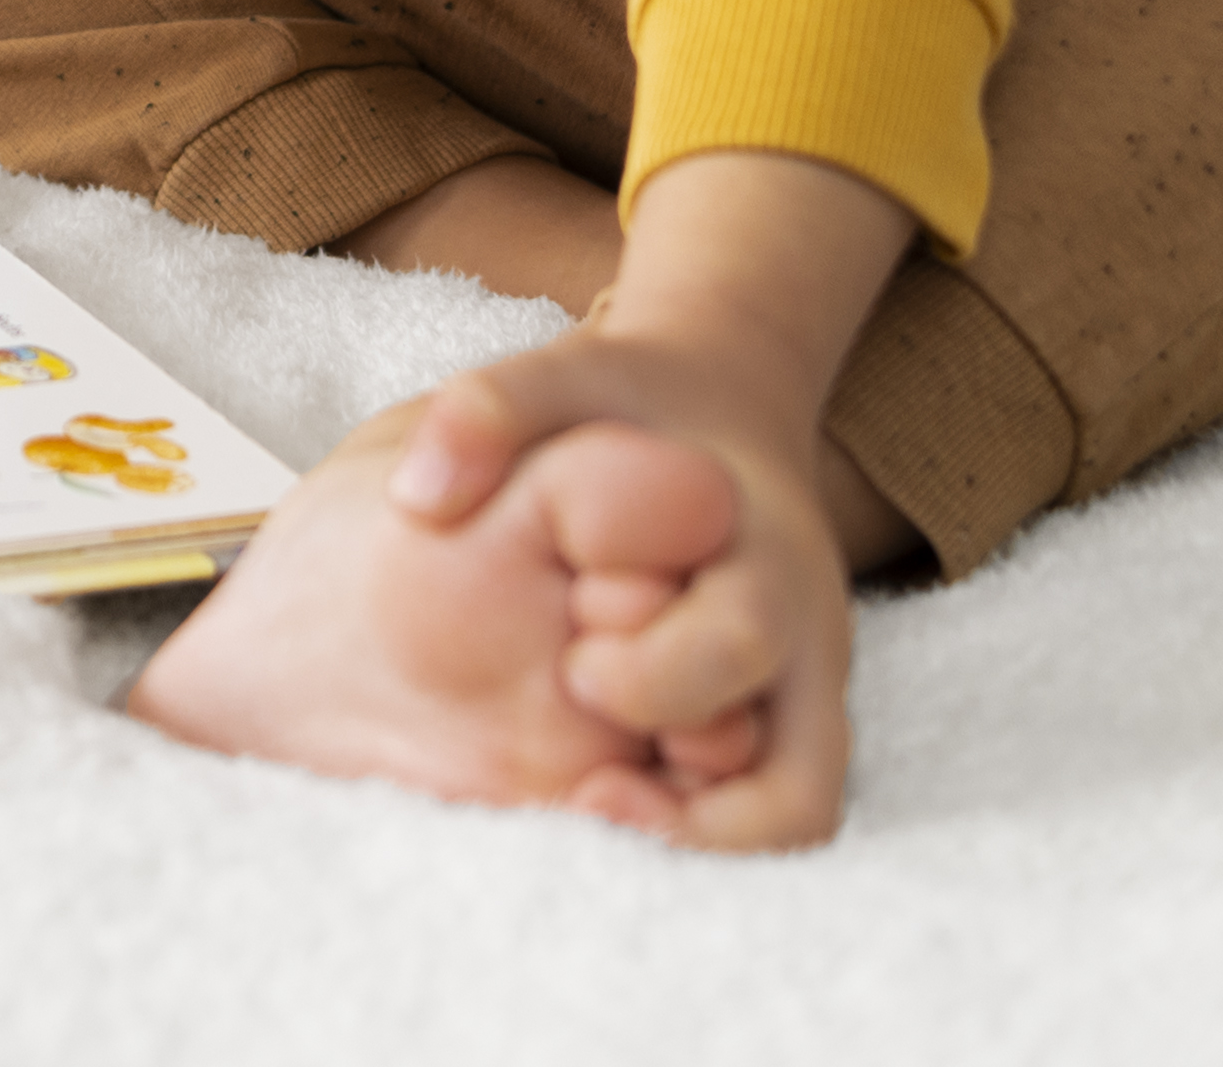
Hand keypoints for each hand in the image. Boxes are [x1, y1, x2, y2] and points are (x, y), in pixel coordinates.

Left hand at [385, 149, 916, 846]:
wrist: (708, 417)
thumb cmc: (625, 410)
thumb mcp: (563, 377)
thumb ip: (493, 410)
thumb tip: (420, 497)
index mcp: (765, 552)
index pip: (743, 638)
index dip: (658, 680)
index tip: (573, 672)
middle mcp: (802, 642)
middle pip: (789, 762)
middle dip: (680, 789)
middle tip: (582, 777)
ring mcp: (794, 696)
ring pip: (794, 813)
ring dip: (696, 843)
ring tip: (586, 822)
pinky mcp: (770, 731)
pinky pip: (764, 813)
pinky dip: (691, 833)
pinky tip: (593, 809)